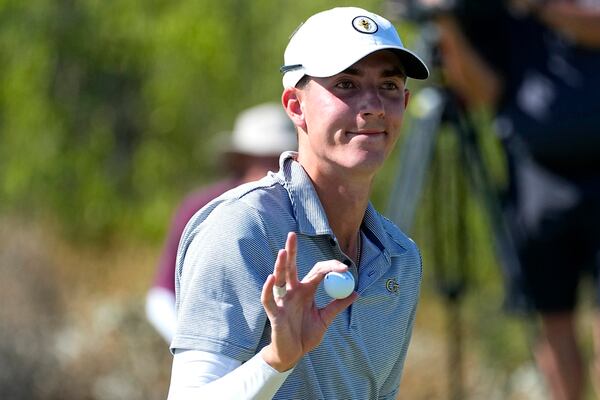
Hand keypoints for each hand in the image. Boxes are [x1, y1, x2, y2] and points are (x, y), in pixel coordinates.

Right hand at [259, 232, 357, 371]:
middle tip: (292, 234)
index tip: (344, 268)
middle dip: (291, 251)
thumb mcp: (325, 319)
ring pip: (280, 279)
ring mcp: (283, 301)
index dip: (330, 267)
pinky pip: (268, 299)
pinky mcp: (275, 313)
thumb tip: (356, 292)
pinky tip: (270, 278)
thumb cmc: (306, 335)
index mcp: (306, 291)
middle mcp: (293, 292)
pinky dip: (268, 289)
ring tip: (283, 251)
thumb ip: (337, 306)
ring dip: (281, 265)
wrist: (293, 354)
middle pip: (292, 267)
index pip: (317, 272)